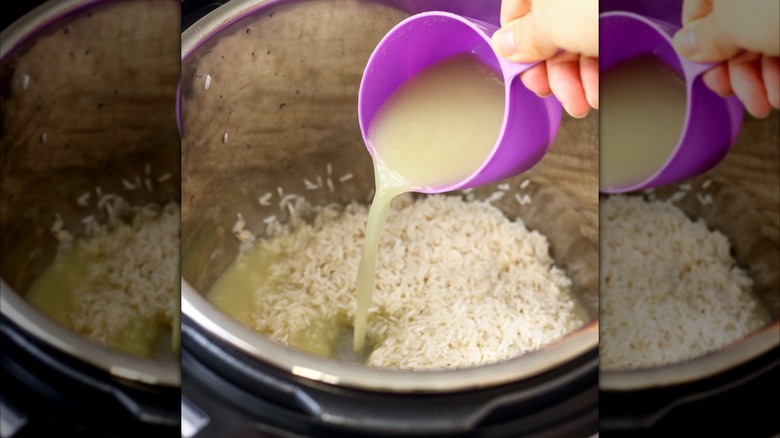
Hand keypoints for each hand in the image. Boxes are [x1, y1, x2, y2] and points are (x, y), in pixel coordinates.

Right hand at [490, 0, 597, 117]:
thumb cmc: (605, 2)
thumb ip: (525, 36)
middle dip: (550, 73)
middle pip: (549, 33)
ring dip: (575, 82)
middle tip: (549, 91)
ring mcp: (597, 7)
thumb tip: (504, 45)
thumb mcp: (551, 21)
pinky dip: (600, 74)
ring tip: (581, 102)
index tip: (520, 69)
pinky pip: (605, 47)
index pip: (516, 11)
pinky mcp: (623, 19)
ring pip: (578, 45)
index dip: (515, 44)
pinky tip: (599, 91)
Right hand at [672, 0, 779, 117]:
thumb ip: (705, 37)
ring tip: (762, 104)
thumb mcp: (732, 24)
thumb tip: (685, 45)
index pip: (697, 12)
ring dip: (756, 82)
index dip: (696, 45)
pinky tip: (778, 94)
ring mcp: (775, 7)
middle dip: (731, 73)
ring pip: (758, 45)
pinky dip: (777, 75)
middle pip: (730, 33)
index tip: (701, 71)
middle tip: (731, 93)